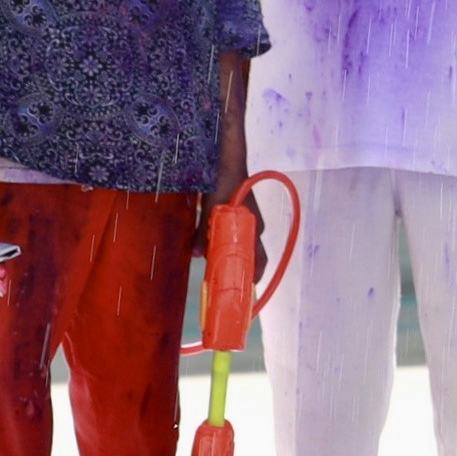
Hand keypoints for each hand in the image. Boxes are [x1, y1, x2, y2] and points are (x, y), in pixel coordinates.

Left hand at [201, 156, 267, 283]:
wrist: (228, 162)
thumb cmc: (225, 185)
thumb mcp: (212, 210)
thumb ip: (204, 234)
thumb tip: (197, 255)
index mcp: (253, 228)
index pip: (260, 259)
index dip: (255, 277)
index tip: (246, 293)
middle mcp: (253, 228)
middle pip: (251, 256)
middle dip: (239, 271)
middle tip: (224, 284)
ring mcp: (247, 222)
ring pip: (241, 246)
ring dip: (230, 258)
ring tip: (214, 270)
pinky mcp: (239, 216)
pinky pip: (234, 237)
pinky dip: (225, 246)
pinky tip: (211, 248)